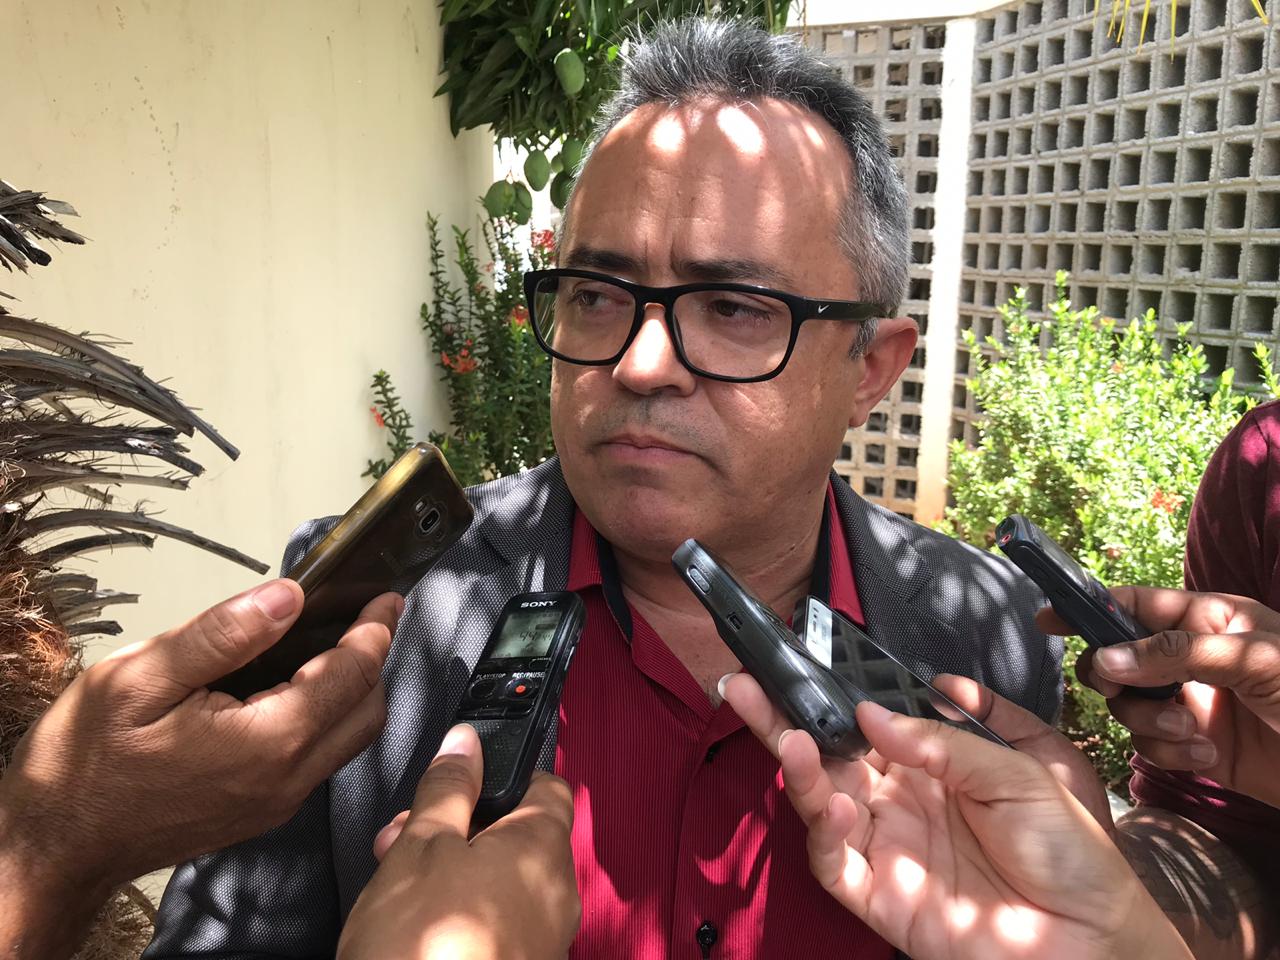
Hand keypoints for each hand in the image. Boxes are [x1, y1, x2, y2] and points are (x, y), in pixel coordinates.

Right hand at [0, 579, 398, 898]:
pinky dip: (327, 718)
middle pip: (367, 711)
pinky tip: (296, 687)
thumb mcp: (140, 678)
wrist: (54, 850)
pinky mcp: (260, 813)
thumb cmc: (86, 764)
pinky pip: (318, 760)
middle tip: (366, 615)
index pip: (351, 675)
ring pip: (348, 740)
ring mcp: (277, 803)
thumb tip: (287, 596)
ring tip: (335, 643)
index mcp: (269, 742)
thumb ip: (222, 635)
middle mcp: (288, 779)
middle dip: (375, 658)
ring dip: (354, 691)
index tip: (385, 596)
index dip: (374, 629)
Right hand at [337, 724, 578, 959]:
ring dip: (456, 868)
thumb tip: (466, 742)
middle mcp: (557, 893)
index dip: (501, 773)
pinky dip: (464, 910)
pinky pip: (500, 922)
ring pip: (504, 880)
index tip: (459, 776)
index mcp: (543, 848)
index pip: (545, 784)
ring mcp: (545, 938)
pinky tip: (419, 921)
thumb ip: (448, 787)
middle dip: (460, 826)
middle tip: (407, 835)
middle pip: (517, 834)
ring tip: (400, 881)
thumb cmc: (422, 947)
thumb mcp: (421, 847)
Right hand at [721, 673, 1192, 959]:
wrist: (1095, 934)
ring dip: (800, 772)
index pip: (865, 722)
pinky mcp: (881, 898)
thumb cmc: (1071, 846)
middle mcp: (899, 800)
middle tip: (745, 685)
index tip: (799, 662)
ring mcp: (886, 847)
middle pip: (828, 755)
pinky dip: (826, 835)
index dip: (832, 695)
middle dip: (783, 720)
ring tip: (793, 742)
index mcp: (931, 764)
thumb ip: (943, 741)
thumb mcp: (1019, 770)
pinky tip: (835, 806)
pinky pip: (837, 864)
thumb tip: (871, 715)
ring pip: (821, 803)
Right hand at [1038, 587, 1279, 806]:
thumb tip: (1105, 659)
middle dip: (1113, 678)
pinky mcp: (1196, 746)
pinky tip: (1205, 758)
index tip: (1046, 618)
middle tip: (1120, 691)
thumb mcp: (1254, 659)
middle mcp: (1191, 657)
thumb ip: (1175, 652)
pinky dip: (1169, 752)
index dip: (1087, 607)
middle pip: (1116, 658)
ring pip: (1128, 706)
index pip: (1134, 604)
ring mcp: (1191, 702)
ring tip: (1189, 733)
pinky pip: (1152, 745)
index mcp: (1208, 618)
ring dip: (1149, 722)